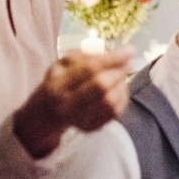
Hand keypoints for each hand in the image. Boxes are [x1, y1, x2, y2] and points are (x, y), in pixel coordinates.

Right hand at [13, 48, 132, 157]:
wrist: (49, 111)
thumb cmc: (60, 80)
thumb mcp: (63, 63)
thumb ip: (84, 55)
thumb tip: (111, 52)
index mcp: (57, 84)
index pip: (89, 69)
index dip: (113, 59)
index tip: (129, 50)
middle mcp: (66, 104)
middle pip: (101, 86)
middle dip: (119, 71)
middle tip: (129, 62)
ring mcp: (78, 119)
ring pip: (110, 101)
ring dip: (121, 84)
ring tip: (121, 75)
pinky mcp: (90, 127)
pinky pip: (114, 112)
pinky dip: (122, 97)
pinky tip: (119, 88)